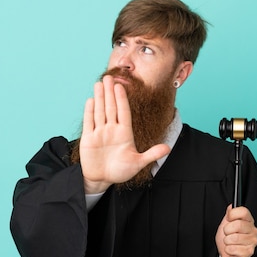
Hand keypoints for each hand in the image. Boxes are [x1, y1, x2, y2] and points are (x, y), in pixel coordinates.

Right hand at [79, 75, 170, 193]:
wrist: (102, 179)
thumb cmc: (120, 171)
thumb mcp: (138, 163)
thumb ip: (151, 154)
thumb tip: (168, 148)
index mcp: (124, 133)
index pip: (123, 112)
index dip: (122, 99)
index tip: (121, 86)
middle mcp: (112, 130)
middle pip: (111, 107)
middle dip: (110, 92)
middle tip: (109, 77)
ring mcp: (100, 133)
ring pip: (100, 111)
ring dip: (100, 97)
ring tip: (99, 83)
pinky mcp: (88, 139)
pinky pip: (89, 122)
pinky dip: (89, 112)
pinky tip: (91, 100)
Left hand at [215, 205, 256, 256]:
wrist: (228, 255)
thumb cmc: (228, 240)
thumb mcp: (226, 224)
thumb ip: (229, 214)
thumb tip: (231, 206)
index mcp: (248, 221)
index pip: (243, 211)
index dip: (232, 214)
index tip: (229, 219)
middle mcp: (253, 230)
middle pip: (238, 224)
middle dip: (227, 230)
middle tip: (227, 234)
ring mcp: (252, 241)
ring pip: (234, 238)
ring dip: (227, 241)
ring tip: (229, 242)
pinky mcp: (249, 252)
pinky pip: (232, 248)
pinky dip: (227, 249)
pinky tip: (231, 250)